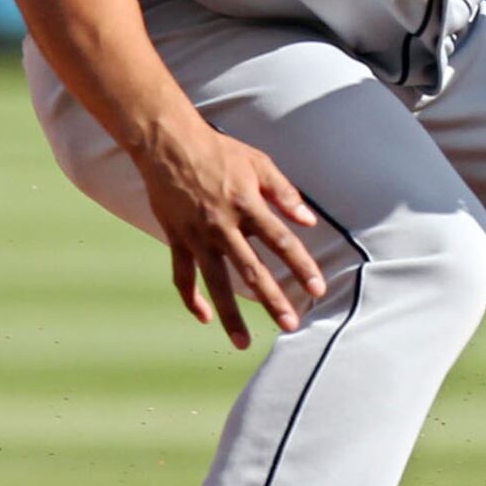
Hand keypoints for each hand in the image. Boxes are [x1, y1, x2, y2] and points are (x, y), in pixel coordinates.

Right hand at [130, 119, 326, 348]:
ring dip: (231, 314)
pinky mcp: (175, 239)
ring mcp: (196, 235)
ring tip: (244, 342)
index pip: (282, 242)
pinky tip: (205, 318)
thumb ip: (285, 194)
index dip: (302, 266)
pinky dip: (192, 298)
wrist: (167, 143)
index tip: (318, 289)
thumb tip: (310, 221)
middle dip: (272, 300)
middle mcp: (222, 225)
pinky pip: (182, 275)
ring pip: (215, 282)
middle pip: (251, 270)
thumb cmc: (219, 151)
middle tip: (291, 325)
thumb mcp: (259, 164)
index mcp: (247, 205)